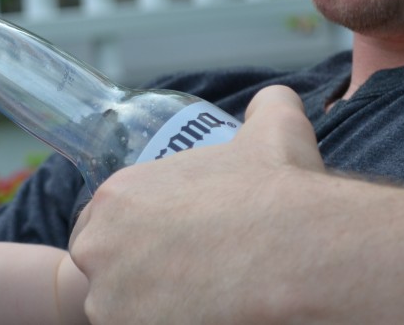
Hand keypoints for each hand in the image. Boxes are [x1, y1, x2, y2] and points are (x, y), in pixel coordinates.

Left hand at [68, 85, 326, 323]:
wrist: (304, 256)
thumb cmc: (283, 193)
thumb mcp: (273, 132)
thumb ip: (265, 108)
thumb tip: (276, 99)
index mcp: (116, 196)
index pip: (102, 226)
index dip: (136, 242)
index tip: (172, 251)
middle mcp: (99, 248)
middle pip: (105, 271)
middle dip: (137, 278)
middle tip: (187, 281)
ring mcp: (110, 301)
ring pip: (121, 311)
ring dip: (149, 310)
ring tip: (200, 304)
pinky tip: (205, 317)